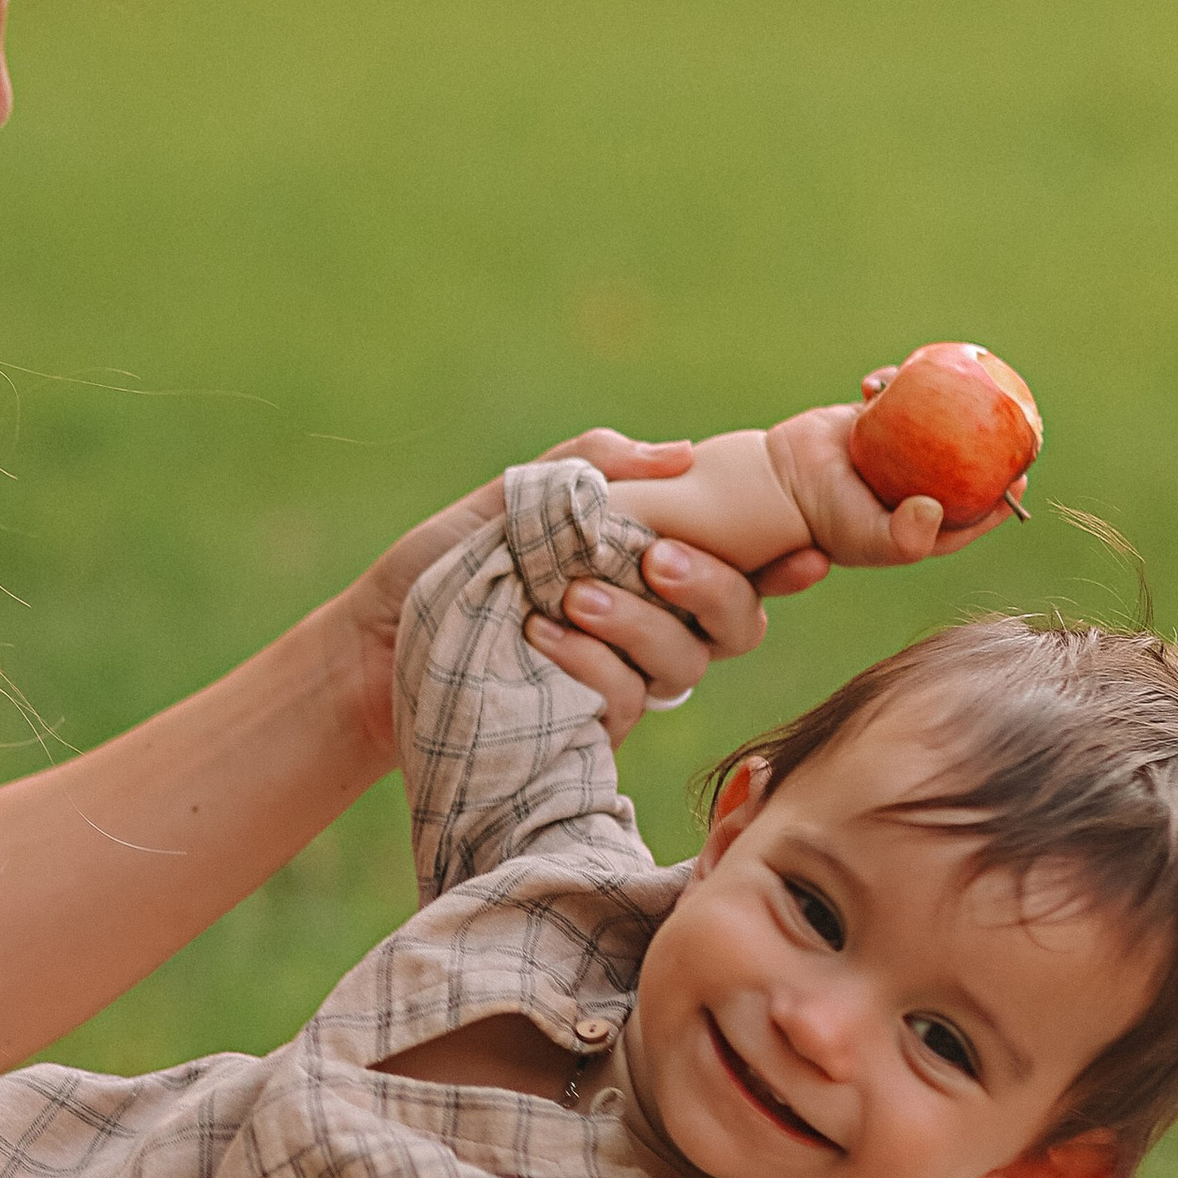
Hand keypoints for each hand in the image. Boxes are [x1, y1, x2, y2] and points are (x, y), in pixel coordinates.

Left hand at [336, 433, 776, 761]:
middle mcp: (656, 622)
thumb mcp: (512, 496)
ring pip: (684, 662)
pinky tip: (542, 636)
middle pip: (737, 621)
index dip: (788, 561)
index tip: (803, 552)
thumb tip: (682, 452)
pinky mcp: (587, 724)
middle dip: (713, 587)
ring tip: (573, 595)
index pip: (746, 561)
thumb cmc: (449, 561)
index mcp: (653, 562)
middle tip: (657, 558)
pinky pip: (623, 701)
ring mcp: (626, 678)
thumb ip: (591, 466)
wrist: (375, 640)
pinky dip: (591, 664)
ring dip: (638, 625)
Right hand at [765, 395, 1029, 572]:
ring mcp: (901, 451)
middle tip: (1012, 423)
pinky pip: (903, 395)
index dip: (1004, 500)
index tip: (1021, 480)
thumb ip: (903, 537)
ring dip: (953, 401)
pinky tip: (891, 379)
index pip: (975, 513)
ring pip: (940, 422)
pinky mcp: (880, 420)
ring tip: (962, 385)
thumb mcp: (866, 539)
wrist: (782, 482)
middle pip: (968, 463)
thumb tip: (936, 509)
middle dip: (993, 442)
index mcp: (925, 521)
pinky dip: (901, 382)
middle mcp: (919, 485)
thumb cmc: (826, 518)